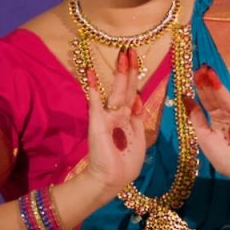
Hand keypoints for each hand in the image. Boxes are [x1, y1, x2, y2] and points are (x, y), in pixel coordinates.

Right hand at [84, 49, 146, 195]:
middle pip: (126, 89)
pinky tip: (90, 72)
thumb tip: (138, 99)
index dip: (138, 80)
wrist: (111, 178)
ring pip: (116, 91)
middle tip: (132, 51)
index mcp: (128, 120)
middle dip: (130, 70)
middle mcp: (118, 115)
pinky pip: (95, 102)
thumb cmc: (126, 163)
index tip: (140, 62)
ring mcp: (107, 117)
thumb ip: (138, 119)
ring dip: (120, 73)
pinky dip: (93, 88)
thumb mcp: (139, 140)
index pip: (134, 95)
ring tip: (123, 55)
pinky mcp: (97, 121)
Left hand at [186, 58, 229, 187]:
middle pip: (213, 96)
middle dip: (205, 83)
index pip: (204, 101)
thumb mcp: (204, 137)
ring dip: (218, 84)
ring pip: (225, 96)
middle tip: (198, 69)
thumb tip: (185, 98)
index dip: (197, 89)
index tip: (189, 77)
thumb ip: (196, 118)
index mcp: (215, 119)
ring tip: (208, 72)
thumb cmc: (225, 158)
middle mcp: (226, 113)